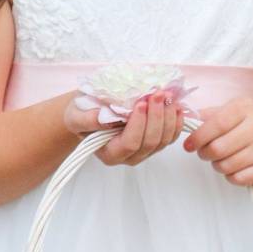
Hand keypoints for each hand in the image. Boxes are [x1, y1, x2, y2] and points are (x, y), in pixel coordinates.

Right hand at [64, 91, 183, 165]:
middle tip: (158, 94)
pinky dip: (176, 122)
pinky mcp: (156, 143)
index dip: (138, 124)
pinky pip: (171, 137)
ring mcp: (145, 152)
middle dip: (157, 117)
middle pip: (150, 142)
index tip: (141, 103)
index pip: (129, 143)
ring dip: (169, 117)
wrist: (91, 112)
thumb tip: (101, 118)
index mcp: (110, 154)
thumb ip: (86, 120)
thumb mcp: (76, 115)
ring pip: (163, 140)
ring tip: (167, 96)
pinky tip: (176, 106)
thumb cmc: (82, 114)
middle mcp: (130, 157)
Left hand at [183, 97, 252, 186]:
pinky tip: (235, 168)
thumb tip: (183, 117)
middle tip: (205, 153)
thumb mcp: (232, 113)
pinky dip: (230, 176)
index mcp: (245, 107)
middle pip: (218, 148)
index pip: (216, 124)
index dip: (198, 137)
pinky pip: (237, 178)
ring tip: (222, 159)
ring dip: (217, 165)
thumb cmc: (249, 127)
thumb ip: (208, 115)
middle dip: (205, 154)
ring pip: (226, 165)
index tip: (189, 145)